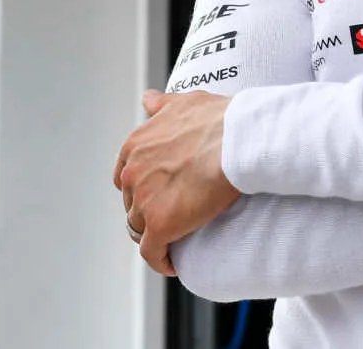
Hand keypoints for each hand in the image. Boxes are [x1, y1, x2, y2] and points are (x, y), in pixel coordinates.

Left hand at [113, 89, 240, 275]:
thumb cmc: (218, 121)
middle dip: (147, 211)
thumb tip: (148, 100)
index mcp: (135, 146)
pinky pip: (152, 252)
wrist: (237, 141)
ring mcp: (144, 200)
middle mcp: (132, 173)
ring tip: (171, 242)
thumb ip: (162, 105)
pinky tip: (173, 264)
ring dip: (152, 236)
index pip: (125, 177)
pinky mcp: (160, 225)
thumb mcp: (183, 103)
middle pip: (132, 203)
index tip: (157, 195)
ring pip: (139, 229)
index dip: (140, 188)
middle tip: (169, 218)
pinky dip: (160, 260)